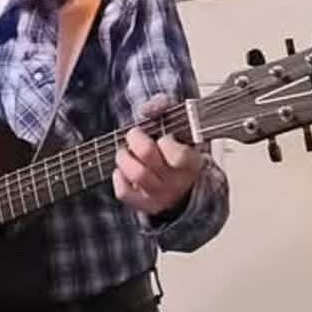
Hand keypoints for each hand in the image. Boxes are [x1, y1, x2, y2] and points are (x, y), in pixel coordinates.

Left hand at [113, 94, 203, 216]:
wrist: (183, 182)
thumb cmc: (178, 148)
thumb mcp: (177, 123)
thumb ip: (163, 107)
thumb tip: (148, 109)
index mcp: (192, 162)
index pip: (178, 154)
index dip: (165, 141)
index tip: (163, 135)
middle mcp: (178, 181)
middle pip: (149, 157)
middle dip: (136, 140)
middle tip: (135, 135)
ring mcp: (162, 195)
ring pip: (136, 174)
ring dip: (124, 157)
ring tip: (126, 151)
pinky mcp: (146, 205)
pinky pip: (124, 192)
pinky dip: (119, 178)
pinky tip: (124, 170)